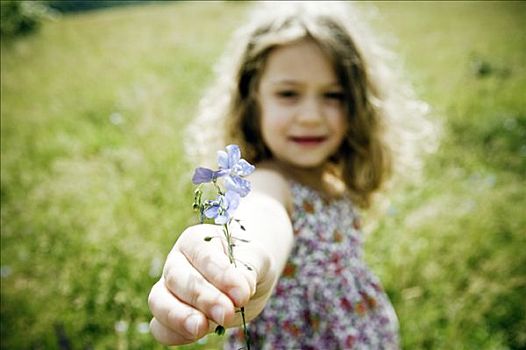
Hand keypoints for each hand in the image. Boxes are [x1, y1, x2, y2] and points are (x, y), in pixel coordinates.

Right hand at [148, 224, 273, 344]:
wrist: (247, 277)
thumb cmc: (249, 260)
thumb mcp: (256, 259)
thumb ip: (247, 271)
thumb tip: (239, 293)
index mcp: (196, 240)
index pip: (203, 255)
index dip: (221, 275)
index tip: (242, 294)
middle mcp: (177, 261)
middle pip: (177, 277)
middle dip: (202, 298)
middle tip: (227, 313)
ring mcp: (168, 288)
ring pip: (159, 301)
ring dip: (179, 317)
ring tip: (201, 327)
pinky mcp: (170, 314)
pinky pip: (160, 327)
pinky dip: (174, 333)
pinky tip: (197, 335)